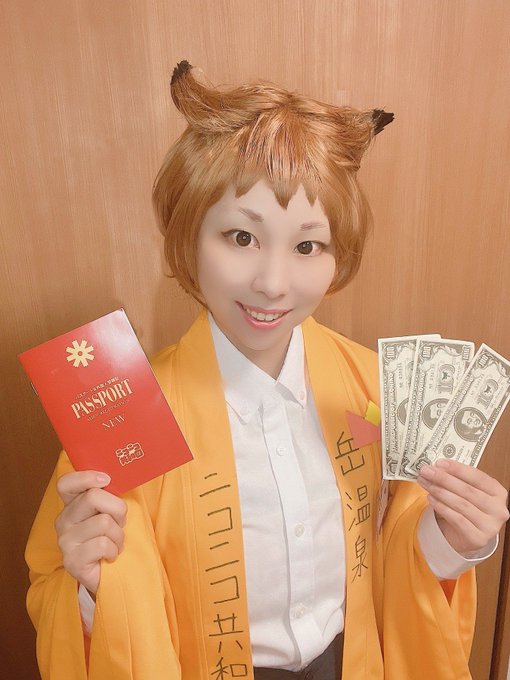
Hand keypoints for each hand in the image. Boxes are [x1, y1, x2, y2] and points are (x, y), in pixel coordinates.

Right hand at [55, 471, 127, 593]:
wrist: (108, 574)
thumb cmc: (111, 537)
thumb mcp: (110, 512)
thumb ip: (108, 495)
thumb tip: (117, 477)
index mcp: (72, 505)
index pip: (66, 483)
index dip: (86, 477)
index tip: (106, 479)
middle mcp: (64, 520)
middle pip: (93, 497)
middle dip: (117, 509)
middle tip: (120, 522)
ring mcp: (65, 541)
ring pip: (103, 522)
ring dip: (118, 534)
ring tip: (115, 543)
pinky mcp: (71, 561)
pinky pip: (102, 545)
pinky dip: (113, 550)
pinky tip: (110, 556)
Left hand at [417, 459, 508, 554]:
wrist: (463, 535)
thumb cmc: (465, 508)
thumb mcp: (465, 491)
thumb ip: (456, 478)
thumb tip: (436, 467)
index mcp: (498, 492)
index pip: (478, 477)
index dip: (458, 469)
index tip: (440, 463)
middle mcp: (498, 509)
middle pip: (468, 490)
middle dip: (444, 479)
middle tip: (426, 471)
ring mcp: (490, 526)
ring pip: (461, 504)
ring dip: (439, 491)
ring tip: (425, 483)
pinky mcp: (478, 538)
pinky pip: (456, 519)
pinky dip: (441, 507)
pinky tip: (430, 499)